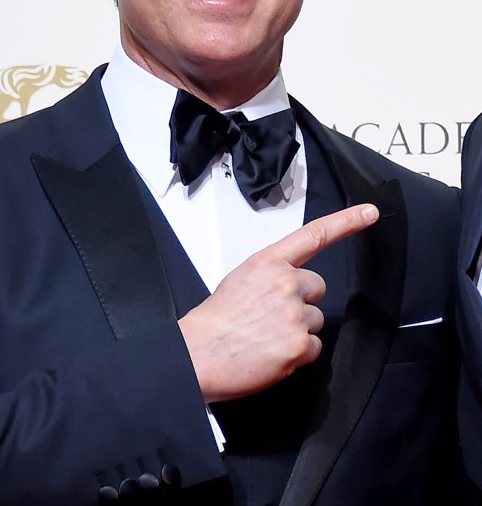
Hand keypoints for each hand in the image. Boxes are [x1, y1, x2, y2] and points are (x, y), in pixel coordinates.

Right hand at [178, 203, 378, 402]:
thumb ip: (271, 277)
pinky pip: (313, 348)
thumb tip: (289, 290)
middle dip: (302, 302)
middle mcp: (286, 283)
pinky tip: (272, 353)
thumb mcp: (240, 280)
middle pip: (317, 288)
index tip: (368, 212)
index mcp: (268, 262)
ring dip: (298, 330)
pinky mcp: (300, 344)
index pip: (314, 235)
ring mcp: (295, 313)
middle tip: (273, 316)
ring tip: (266, 337)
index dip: (346, 222)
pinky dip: (297, 354)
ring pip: (315, 320)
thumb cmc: (214, 321)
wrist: (199, 354)